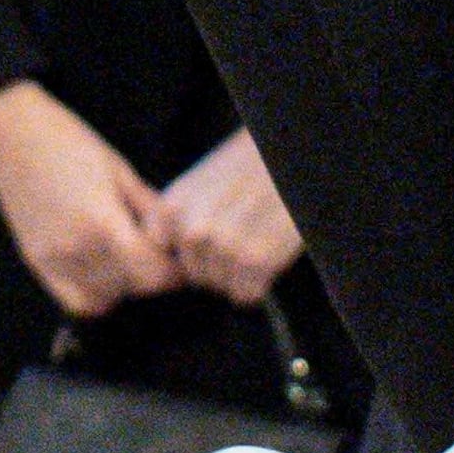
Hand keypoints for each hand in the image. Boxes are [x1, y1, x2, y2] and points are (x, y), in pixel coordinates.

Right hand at [0, 81, 183, 315]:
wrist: (11, 135)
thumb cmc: (69, 143)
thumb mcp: (119, 170)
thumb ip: (149, 209)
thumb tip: (173, 237)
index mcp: (103, 223)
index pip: (152, 274)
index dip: (172, 273)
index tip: (178, 261)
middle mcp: (77, 250)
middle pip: (131, 288)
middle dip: (151, 275)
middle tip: (154, 253)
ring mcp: (53, 261)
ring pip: (105, 298)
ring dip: (123, 286)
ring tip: (126, 259)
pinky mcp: (36, 263)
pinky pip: (74, 300)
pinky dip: (95, 295)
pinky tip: (102, 273)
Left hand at [156, 129, 303, 303]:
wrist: (288, 158)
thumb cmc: (248, 168)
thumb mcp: (198, 183)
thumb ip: (179, 218)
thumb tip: (168, 251)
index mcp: (173, 209)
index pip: (166, 255)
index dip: (190, 251)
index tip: (209, 237)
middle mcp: (193, 231)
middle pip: (196, 275)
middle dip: (216, 264)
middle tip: (242, 235)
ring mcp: (224, 248)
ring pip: (221, 287)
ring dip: (238, 273)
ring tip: (256, 238)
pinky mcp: (256, 261)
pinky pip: (246, 294)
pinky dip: (259, 282)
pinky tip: (267, 252)